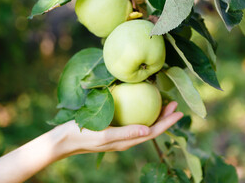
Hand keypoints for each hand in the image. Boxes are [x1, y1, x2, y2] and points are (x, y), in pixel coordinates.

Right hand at [54, 101, 182, 157]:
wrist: (65, 139)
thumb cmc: (83, 135)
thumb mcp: (104, 134)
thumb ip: (126, 133)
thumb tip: (148, 131)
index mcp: (127, 142)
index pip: (152, 133)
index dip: (167, 123)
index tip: (179, 113)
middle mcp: (126, 139)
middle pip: (151, 128)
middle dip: (165, 117)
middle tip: (175, 104)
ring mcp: (120, 133)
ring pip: (143, 124)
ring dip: (155, 114)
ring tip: (164, 103)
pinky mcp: (113, 127)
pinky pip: (133, 119)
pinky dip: (141, 111)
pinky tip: (140, 102)